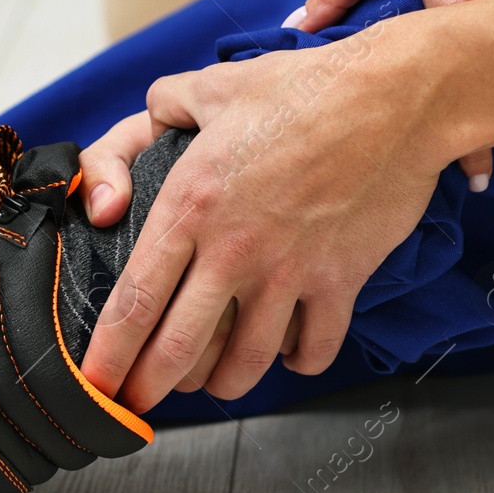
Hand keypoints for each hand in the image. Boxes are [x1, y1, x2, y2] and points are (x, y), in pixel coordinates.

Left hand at [78, 28, 447, 408]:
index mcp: (189, 204)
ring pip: (245, 362)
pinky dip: (296, 363)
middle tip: (135, 406)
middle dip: (149, 388)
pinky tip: (284, 358)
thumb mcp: (213, 86)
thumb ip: (162, 106)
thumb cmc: (304, 88)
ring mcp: (289, 271)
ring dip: (220, 383)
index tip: (96, 384)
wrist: (396, 98)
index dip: (110, 354)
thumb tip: (148, 120)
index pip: (135, 299)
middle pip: (178, 347)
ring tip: (206, 385)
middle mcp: (232, 248)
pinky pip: (313, 348)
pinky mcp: (340, 281)